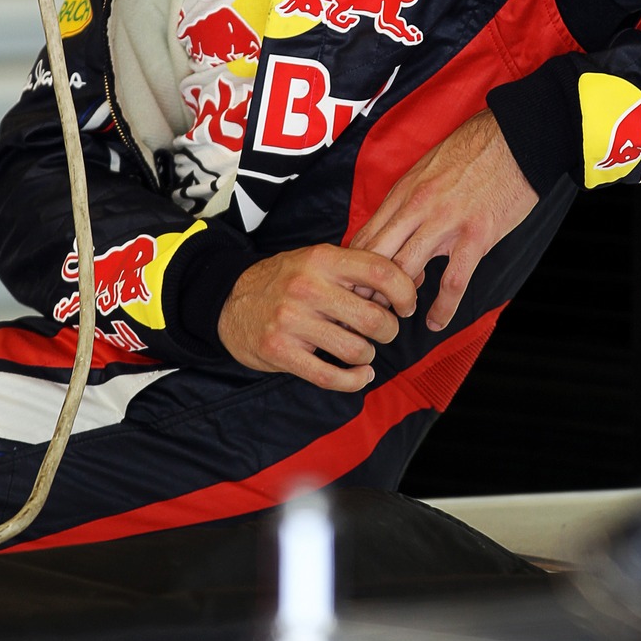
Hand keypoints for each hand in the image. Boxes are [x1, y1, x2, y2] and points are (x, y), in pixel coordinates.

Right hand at [218, 244, 416, 391]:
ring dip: (368, 355)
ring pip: (356, 349)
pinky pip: (331, 376)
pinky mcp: (280, 352)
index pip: (381, 272)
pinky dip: (354, 380)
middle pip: (374, 318)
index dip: (405, 292)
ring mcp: (291, 321)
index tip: (407, 305)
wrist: (228, 300)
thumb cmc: (283, 281)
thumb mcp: (316, 260)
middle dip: (389, 330)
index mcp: (321, 259)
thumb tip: (412, 283)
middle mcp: (307, 288)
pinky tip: (360, 375)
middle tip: (383, 331)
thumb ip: (357, 269)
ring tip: (363, 350)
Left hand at [349, 109, 537, 331]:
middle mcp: (418, 208)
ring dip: (398, 301)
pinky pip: (453, 281)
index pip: (365, 237)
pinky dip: (442, 308)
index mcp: (404, 192)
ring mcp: (446, 223)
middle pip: (376, 258)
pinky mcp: (476, 236)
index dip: (352, 269)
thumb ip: (409, 201)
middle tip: (363, 310)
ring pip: (406, 272)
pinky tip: (436, 322)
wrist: (515, 137)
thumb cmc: (472, 151)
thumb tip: (396, 231)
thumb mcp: (427, 168)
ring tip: (397, 317)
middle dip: (365, 289)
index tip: (351, 288)